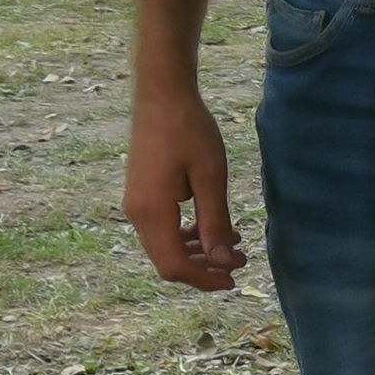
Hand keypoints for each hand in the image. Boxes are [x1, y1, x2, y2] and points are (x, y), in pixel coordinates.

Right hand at [124, 79, 245, 290]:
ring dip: (197, 252)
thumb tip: (221, 262)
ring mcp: (135, 205)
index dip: (204, 279)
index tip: (233, 279)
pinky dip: (186, 236)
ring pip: (164, 248)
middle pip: (167, 262)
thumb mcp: (211, 177)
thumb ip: (214, 222)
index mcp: (152, 211)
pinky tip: (210, 227)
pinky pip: (161, 230)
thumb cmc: (189, 130)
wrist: (162, 95)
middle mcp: (136, 214)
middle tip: (239, 261)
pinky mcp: (140, 196)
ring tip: (231, 244)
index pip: (175, 265)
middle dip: (204, 268)